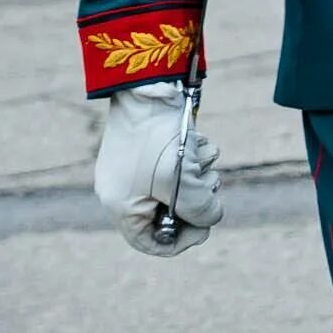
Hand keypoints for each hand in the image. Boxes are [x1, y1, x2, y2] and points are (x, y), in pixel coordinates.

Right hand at [94, 80, 222, 257]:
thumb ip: (200, 208)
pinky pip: (184, 163)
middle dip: (196, 198)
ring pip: (184, 186)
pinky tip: (196, 141)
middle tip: (207, 182)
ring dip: (200, 173)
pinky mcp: (157, 148)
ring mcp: (141, 168)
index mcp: (122, 207)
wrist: (149, 89)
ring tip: (199, 156)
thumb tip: (211, 219)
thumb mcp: (181, 182)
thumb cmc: (158, 140)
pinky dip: (196, 155)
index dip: (181, 241)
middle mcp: (127, 190)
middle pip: (172, 213)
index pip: (150, 242)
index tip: (205, 229)